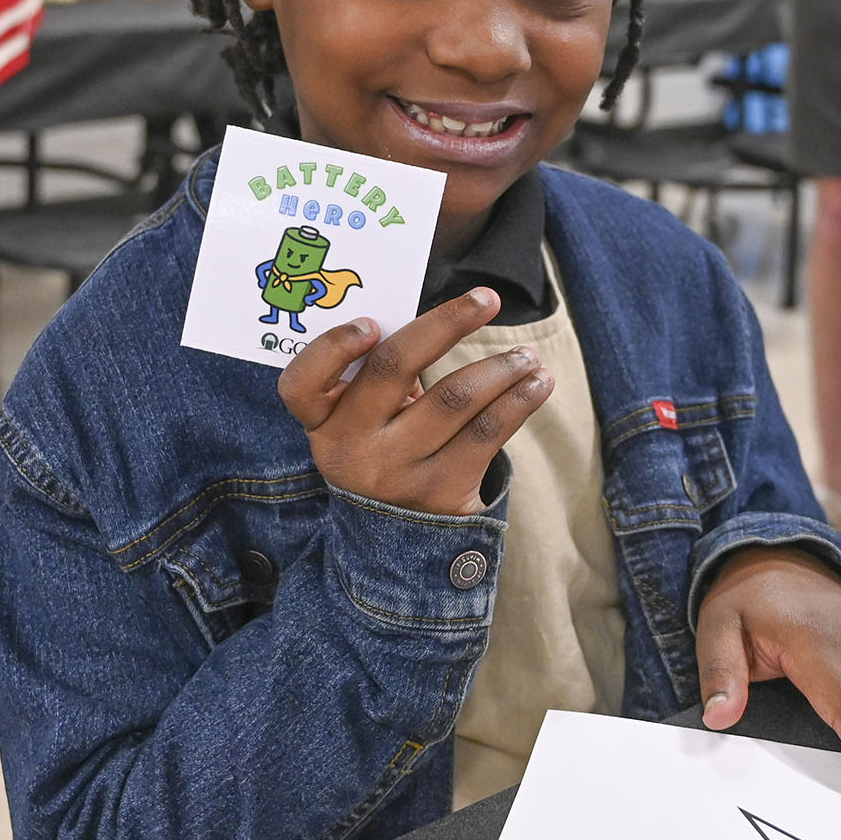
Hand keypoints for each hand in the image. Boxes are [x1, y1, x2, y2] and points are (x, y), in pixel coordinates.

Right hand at [277, 288, 554, 517]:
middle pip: (392, 368)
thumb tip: (441, 317)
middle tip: (487, 299)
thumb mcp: (360, 421)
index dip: (333, 348)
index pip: (302, 384)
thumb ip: (375, 376)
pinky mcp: (440, 492)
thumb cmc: (382, 448)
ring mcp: (396, 472)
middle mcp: (351, 447)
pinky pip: (486, 433)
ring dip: (500, 367)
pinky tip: (538, 383)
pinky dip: (519, 400)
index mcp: (322, 421)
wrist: (395, 540)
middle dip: (446, 324)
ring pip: (454, 399)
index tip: (372, 323)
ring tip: (526, 355)